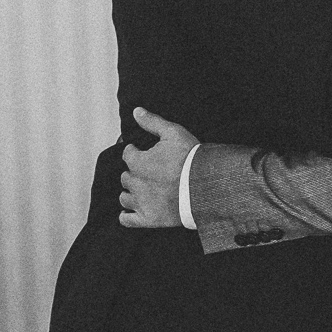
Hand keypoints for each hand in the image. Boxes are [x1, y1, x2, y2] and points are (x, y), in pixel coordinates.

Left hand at [119, 108, 198, 227]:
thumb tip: (136, 111)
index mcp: (138, 162)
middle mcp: (135, 183)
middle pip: (126, 177)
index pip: (127, 155)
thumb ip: (152, 122)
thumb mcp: (174, 133)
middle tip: (149, 172)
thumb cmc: (191, 159)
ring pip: (125, 197)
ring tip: (142, 191)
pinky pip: (127, 220)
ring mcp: (141, 202)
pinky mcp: (148, 219)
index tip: (141, 152)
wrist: (206, 187)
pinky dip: (126, 216)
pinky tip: (130, 212)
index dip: (134, 152)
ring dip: (130, 193)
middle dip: (134, 173)